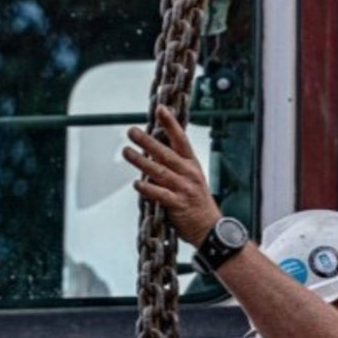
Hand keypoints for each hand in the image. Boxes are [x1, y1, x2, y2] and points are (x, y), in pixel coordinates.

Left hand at [123, 107, 220, 246]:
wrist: (210, 228)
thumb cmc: (197, 202)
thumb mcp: (191, 178)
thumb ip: (174, 165)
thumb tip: (153, 150)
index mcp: (191, 164)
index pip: (180, 139)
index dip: (170, 124)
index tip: (160, 109)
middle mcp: (188, 173)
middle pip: (165, 153)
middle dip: (147, 141)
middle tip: (131, 131)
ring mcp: (183, 189)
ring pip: (159, 171)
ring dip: (141, 161)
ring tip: (126, 151)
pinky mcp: (178, 204)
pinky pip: (160, 194)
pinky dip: (147, 188)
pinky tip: (136, 184)